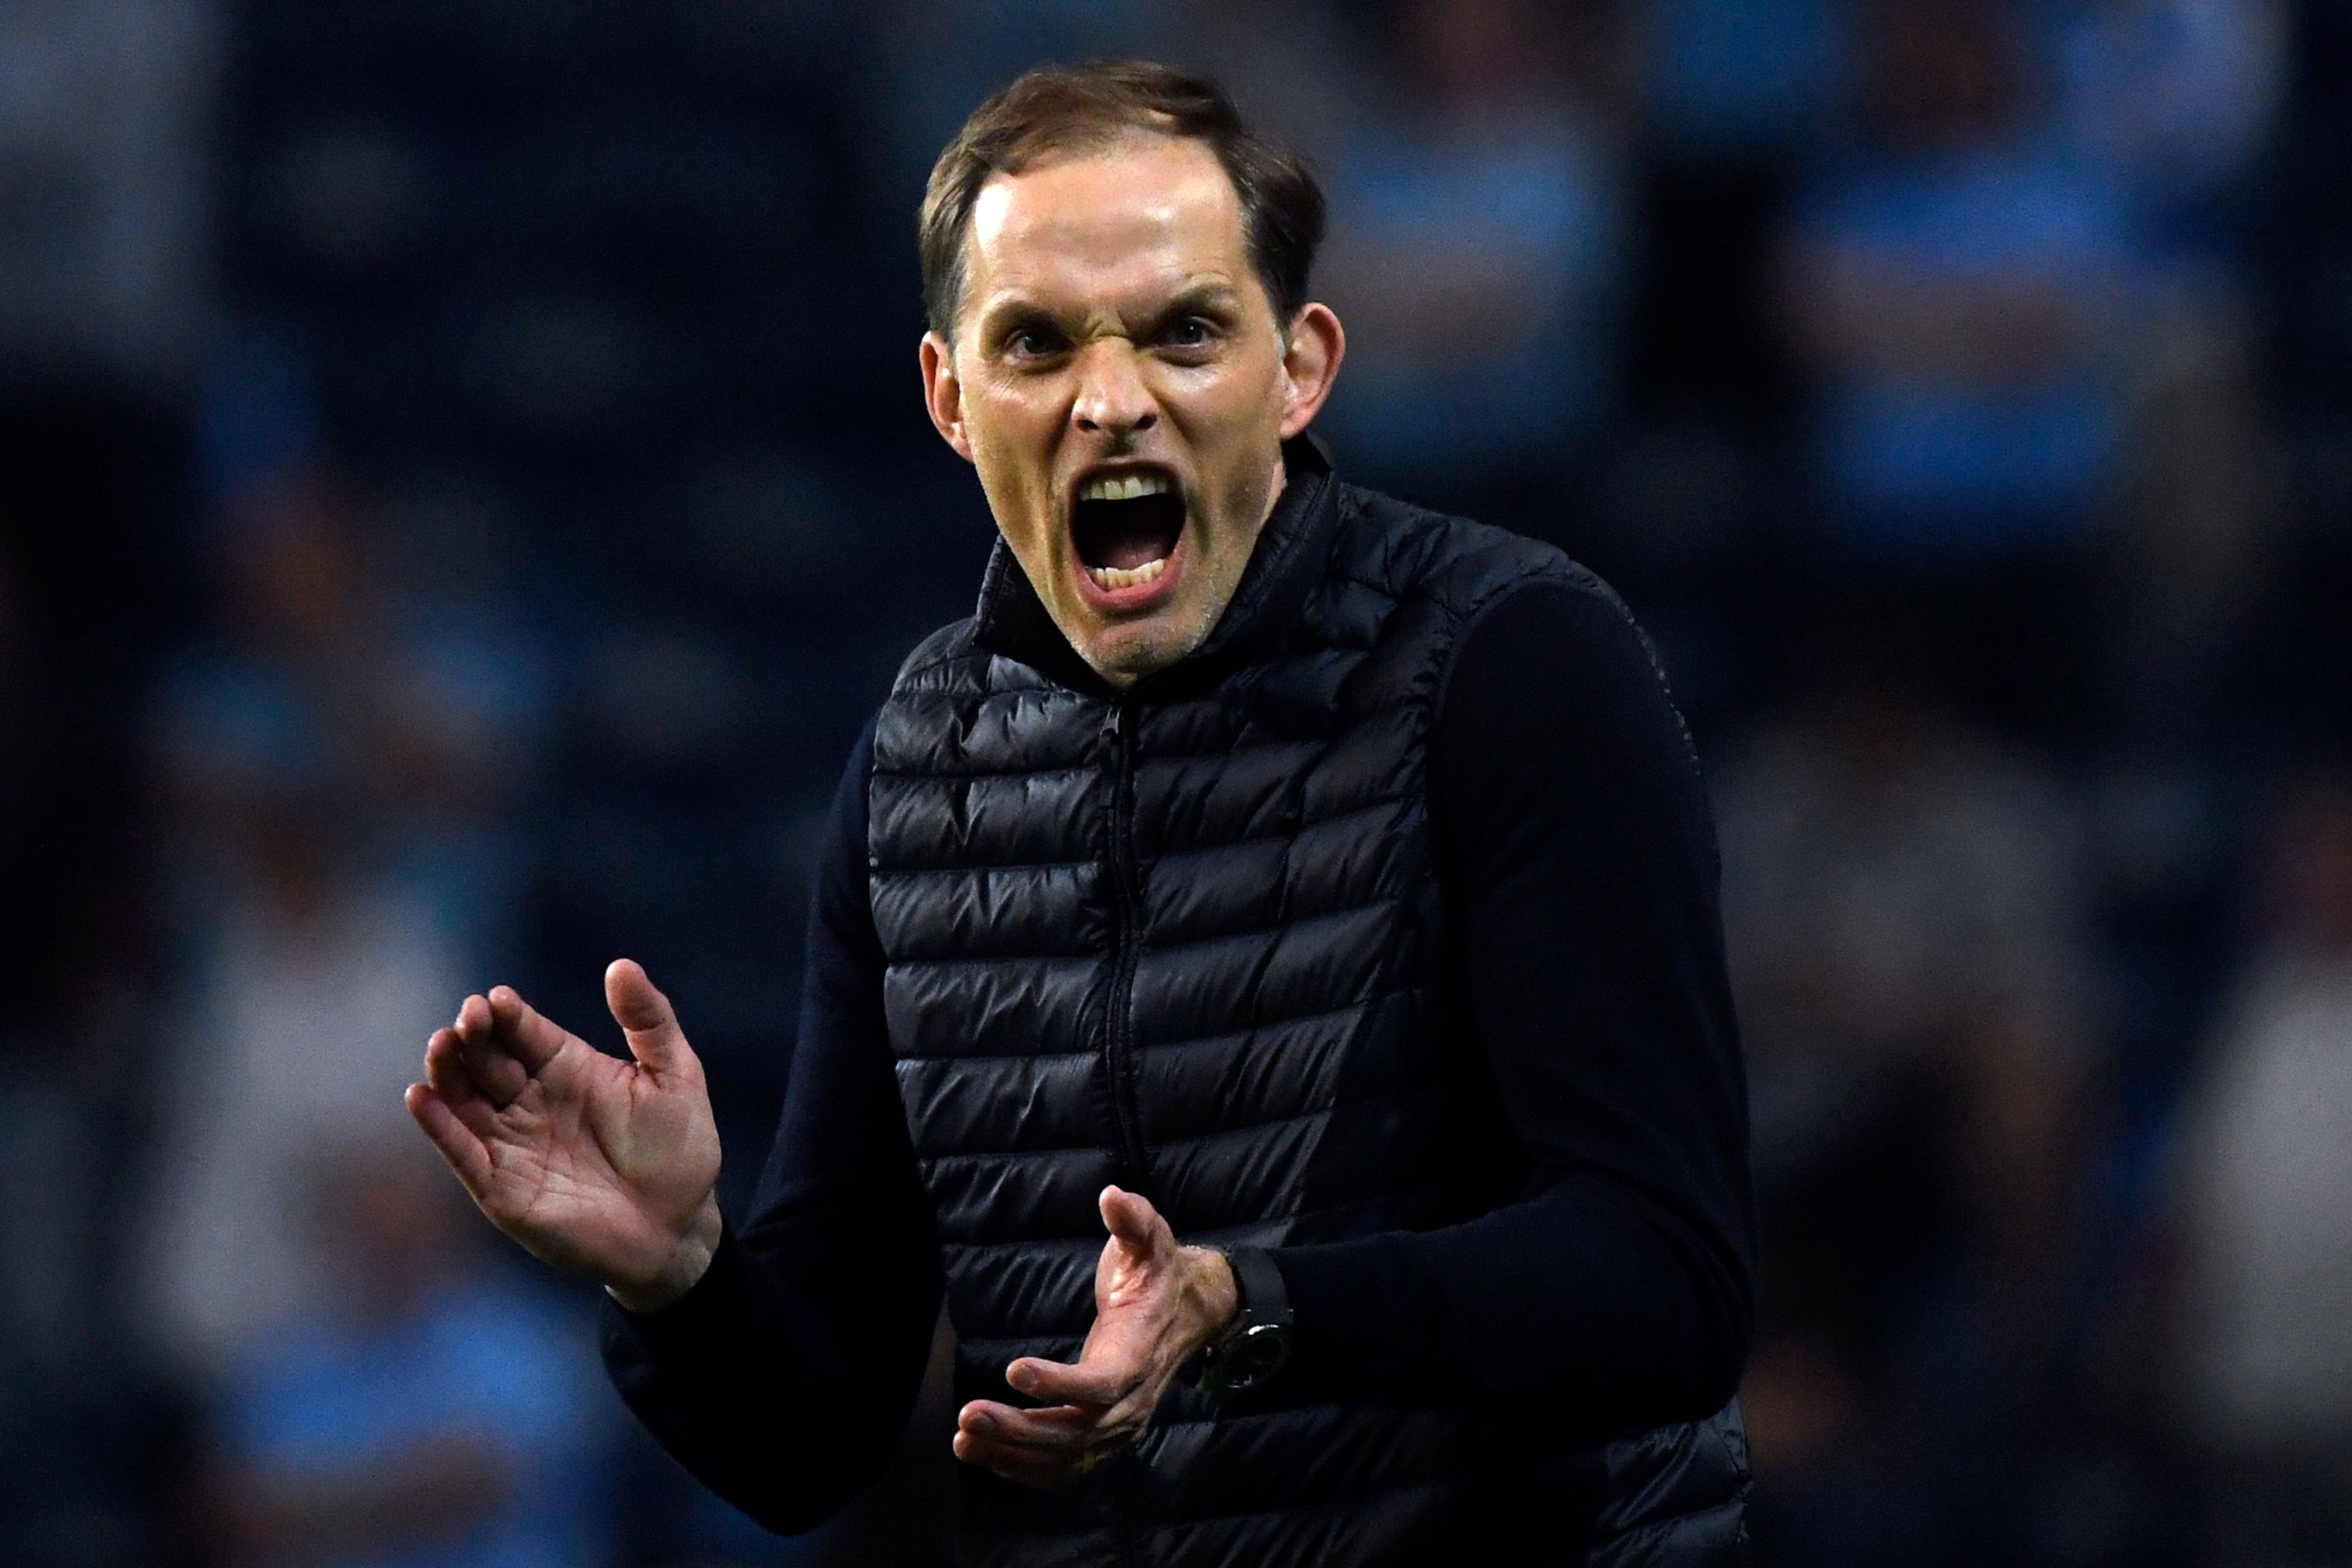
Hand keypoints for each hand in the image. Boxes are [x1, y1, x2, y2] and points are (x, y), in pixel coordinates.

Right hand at [405, 960, 723, 1311]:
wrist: (677, 1227)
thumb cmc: (679, 1149)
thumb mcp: (675, 1076)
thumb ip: (650, 1020)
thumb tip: (622, 965)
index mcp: (567, 1066)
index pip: (524, 1030)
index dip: (508, 1013)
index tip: (497, 999)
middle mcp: (531, 1098)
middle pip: (486, 1058)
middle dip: (472, 1034)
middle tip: (469, 1018)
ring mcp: (512, 1140)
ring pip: (463, 1097)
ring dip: (447, 1070)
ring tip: (442, 1045)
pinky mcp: (500, 1185)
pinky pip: (461, 1150)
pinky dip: (438, 1125)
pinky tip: (422, 1097)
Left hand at [953, 1186, 1236, 1487]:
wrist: (1187, 1315)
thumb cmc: (1157, 1273)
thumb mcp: (1151, 1239)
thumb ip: (1133, 1219)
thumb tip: (1110, 1196)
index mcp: (1140, 1354)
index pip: (1104, 1383)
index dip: (1061, 1384)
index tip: (1013, 1370)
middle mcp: (1133, 1402)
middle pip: (1077, 1431)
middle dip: (1020, 1429)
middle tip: (969, 1414)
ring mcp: (1119, 1428)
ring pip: (1065, 1457)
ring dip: (1012, 1453)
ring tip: (963, 1438)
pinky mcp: (1104, 1439)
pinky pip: (1063, 1468)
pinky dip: (1022, 1467)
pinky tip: (980, 1452)